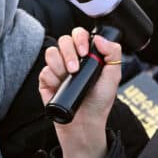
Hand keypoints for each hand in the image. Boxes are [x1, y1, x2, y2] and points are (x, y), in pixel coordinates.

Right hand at [38, 27, 121, 157]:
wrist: (85, 123)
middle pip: (63, 40)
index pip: (79, 35)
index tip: (85, 53)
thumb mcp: (113, 76)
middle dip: (69, 53)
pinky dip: (52, 78)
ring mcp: (58, 70)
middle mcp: (71, 59)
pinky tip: (59, 86)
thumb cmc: (99, 102)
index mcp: (86, 55)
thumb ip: (113, 53)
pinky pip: (44, 70)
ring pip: (51, 52)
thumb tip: (99, 38)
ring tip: (68, 78)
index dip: (80, 39)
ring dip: (60, 65)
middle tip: (75, 69)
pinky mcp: (46, 81)